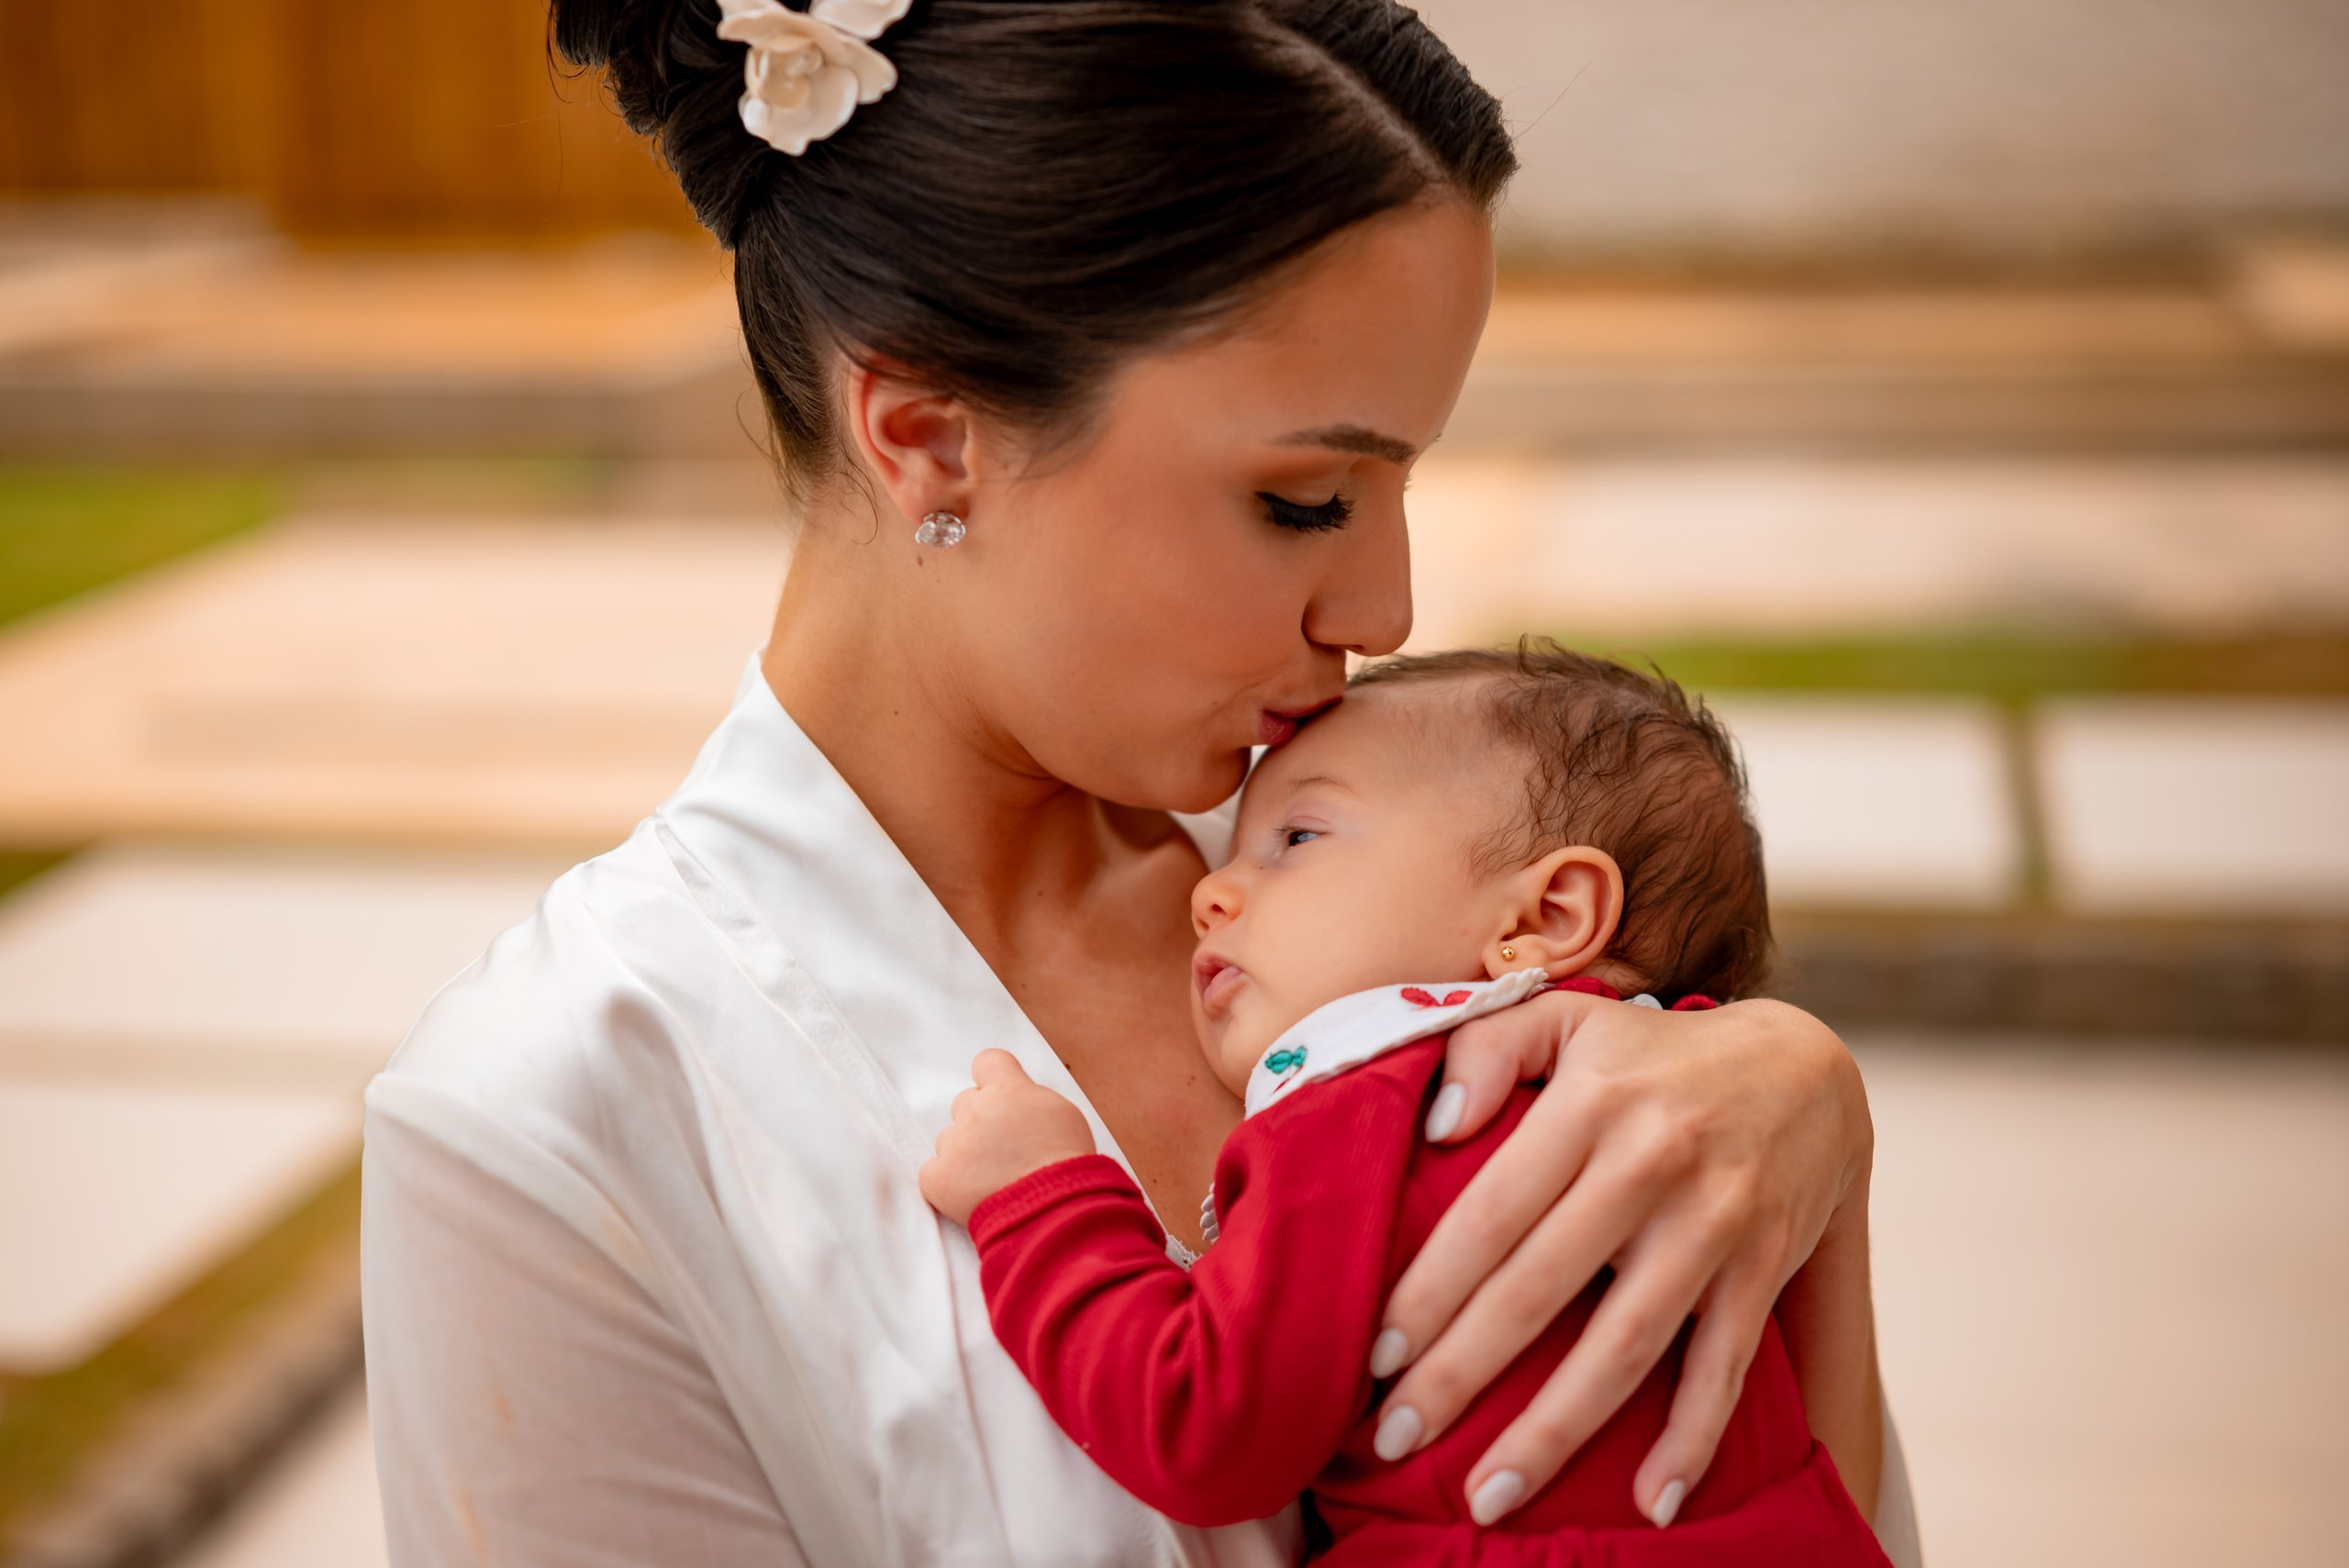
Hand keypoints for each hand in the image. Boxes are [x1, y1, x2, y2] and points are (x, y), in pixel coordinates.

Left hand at [919, 1050, 1097, 1225]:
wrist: (1053, 1208)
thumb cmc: (1067, 1164)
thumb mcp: (1063, 1113)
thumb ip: (1031, 1099)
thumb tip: (1018, 1100)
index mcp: (1009, 1089)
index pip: (987, 1062)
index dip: (992, 1078)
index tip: (1000, 1096)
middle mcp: (977, 1110)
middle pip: (966, 1103)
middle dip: (981, 1121)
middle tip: (1004, 1148)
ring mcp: (954, 1143)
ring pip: (949, 1139)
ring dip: (965, 1154)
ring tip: (994, 1178)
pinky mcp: (939, 1178)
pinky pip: (932, 1172)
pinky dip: (947, 1182)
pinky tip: (971, 1193)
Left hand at [1369, 992, 1873, 1527]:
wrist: (1806, 1070)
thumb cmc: (1652, 1054)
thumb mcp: (1570, 1017)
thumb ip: (1489, 1047)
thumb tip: (1435, 1126)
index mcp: (1590, 1103)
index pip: (1492, 1212)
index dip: (1432, 1288)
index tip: (1376, 1355)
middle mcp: (1651, 1163)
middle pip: (1541, 1288)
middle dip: (1462, 1373)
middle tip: (1393, 1439)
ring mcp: (1714, 1222)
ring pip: (1626, 1343)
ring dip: (1557, 1430)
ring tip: (1491, 1496)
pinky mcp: (1763, 1269)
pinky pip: (1723, 1366)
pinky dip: (1692, 1439)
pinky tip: (1653, 1503)